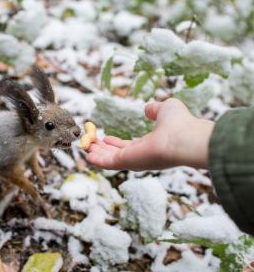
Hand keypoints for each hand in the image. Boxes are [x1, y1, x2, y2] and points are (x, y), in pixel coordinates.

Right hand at [86, 98, 214, 170]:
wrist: (186, 139)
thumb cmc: (180, 123)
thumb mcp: (166, 109)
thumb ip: (155, 109)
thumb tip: (148, 109)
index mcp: (150, 145)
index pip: (129, 146)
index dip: (116, 143)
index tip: (105, 138)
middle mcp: (142, 155)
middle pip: (117, 154)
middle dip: (103, 150)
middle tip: (91, 144)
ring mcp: (135, 160)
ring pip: (111, 159)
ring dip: (98, 154)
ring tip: (86, 148)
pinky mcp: (128, 162)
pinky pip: (109, 163)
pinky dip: (98, 160)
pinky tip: (88, 156)